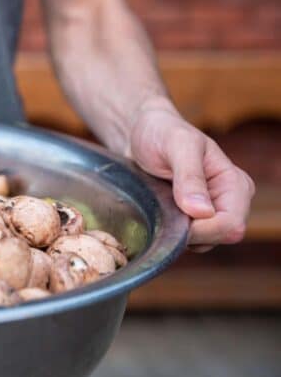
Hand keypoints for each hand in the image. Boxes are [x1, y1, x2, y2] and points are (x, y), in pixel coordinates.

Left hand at [127, 99, 254, 250]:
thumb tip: (202, 212)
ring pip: (202, 243)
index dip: (202, 229)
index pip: (230, 225)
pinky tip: (157, 212)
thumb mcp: (177, 145)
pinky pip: (187, 241)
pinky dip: (170, 233)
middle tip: (161, 208)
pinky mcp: (193, 221)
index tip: (173, 216)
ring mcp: (211, 214)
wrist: (141, 134)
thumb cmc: (162, 132)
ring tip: (158, 205)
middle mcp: (230, 202)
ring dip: (177, 232)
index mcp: (236, 184)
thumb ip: (190, 176)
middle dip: (189, 231)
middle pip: (219, 238)